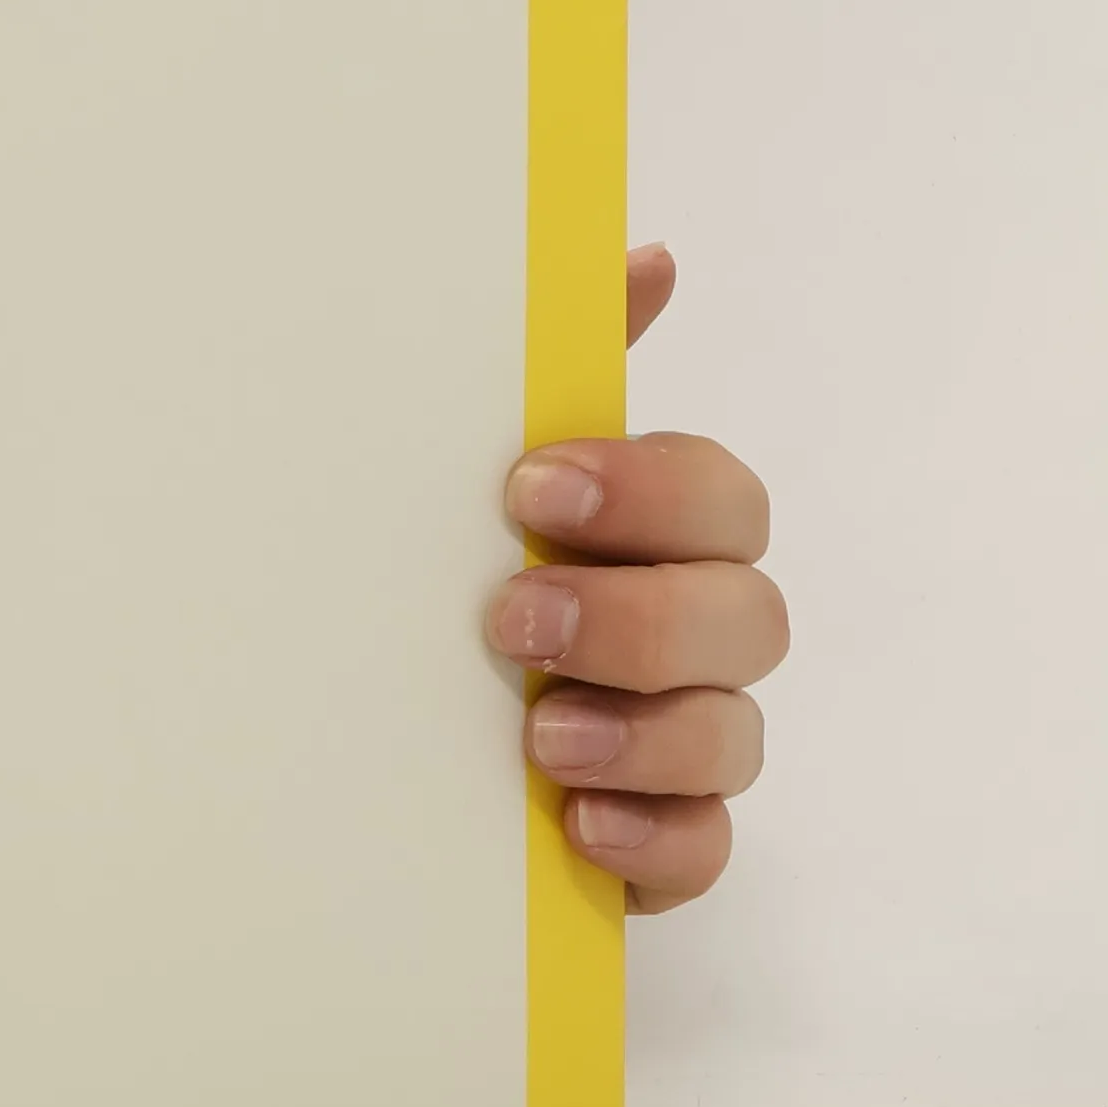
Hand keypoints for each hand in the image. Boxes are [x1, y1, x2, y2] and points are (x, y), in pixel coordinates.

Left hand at [487, 246, 786, 913]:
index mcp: (653, 541)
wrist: (358, 736)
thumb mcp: (469, 479)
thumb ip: (554, 375)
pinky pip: (707, 850)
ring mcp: (681, 747)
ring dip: (646, 730)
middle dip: (640, 616)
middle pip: (749, 616)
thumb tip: (647, 256)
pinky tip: (578, 824)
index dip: (649, 491)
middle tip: (511, 619)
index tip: (530, 488)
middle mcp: (688, 638)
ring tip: (537, 734)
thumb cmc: (440, 586)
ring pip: (734, 736)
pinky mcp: (657, 841)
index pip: (719, 499)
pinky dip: (654, 838)